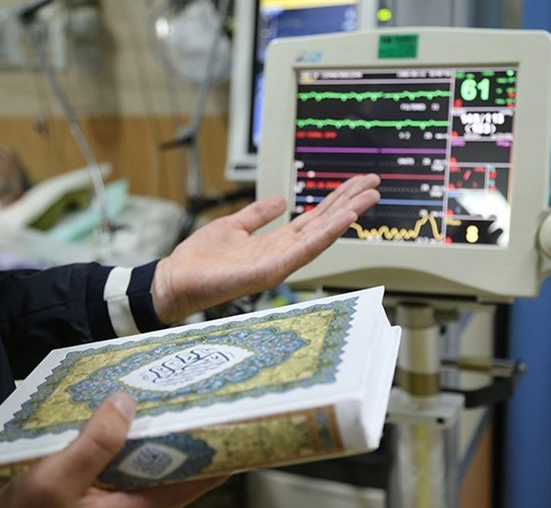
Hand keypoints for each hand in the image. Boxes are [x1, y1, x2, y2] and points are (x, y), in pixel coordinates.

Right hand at [0, 393, 226, 507]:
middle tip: (189, 394)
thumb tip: (127, 402)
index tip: (232, 420)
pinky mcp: (96, 505)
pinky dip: (123, 446)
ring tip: (155, 398)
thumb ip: (95, 443)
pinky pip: (121, 471)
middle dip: (180, 433)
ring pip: (145, 468)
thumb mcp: (56, 481)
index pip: (195, 481)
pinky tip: (114, 422)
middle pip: (172, 469)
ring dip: (149, 436)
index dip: (217, 452)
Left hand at [151, 173, 380, 323]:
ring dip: (346, 215)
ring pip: (321, 235)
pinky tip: (343, 218)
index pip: (314, 218)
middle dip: (350, 203)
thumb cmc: (200, 260)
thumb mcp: (233, 225)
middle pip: (324, 224)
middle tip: (375, 183)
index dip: (336, 201)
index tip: (357, 184)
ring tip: (368, 198)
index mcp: (276, 243)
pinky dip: (326, 233)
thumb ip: (257, 214)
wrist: (176, 280)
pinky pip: (304, 250)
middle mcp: (283, 253)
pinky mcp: (271, 271)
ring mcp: (280, 263)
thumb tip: (278, 201)